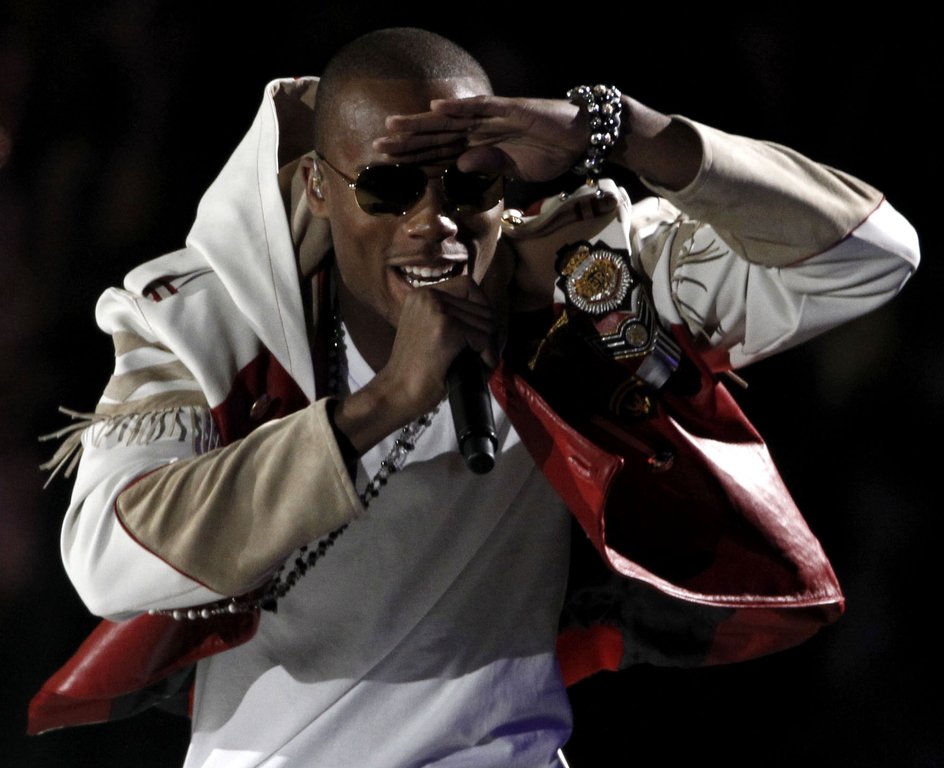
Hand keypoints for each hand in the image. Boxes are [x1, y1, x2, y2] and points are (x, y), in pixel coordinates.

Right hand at [333, 276, 497, 453]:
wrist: (396, 392)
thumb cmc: (415, 368)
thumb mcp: (427, 329)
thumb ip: (449, 314)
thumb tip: (488, 310)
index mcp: (422, 293)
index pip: (469, 286)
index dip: (482, 309)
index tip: (480, 333)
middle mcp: (428, 295)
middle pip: (481, 305)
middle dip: (488, 332)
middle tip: (482, 354)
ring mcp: (437, 310)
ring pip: (486, 322)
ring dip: (489, 346)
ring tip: (479, 363)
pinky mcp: (447, 328)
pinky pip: (484, 338)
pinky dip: (488, 356)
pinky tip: (481, 368)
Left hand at [374, 96, 587, 181]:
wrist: (579, 139)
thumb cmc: (549, 154)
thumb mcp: (515, 172)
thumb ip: (488, 169)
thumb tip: (459, 169)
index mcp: (477, 147)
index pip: (439, 156)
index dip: (414, 162)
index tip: (389, 172)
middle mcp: (477, 130)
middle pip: (435, 138)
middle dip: (406, 144)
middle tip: (375, 150)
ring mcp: (490, 118)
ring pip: (448, 122)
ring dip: (420, 125)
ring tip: (392, 128)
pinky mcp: (508, 109)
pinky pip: (480, 108)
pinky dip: (459, 108)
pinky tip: (436, 110)